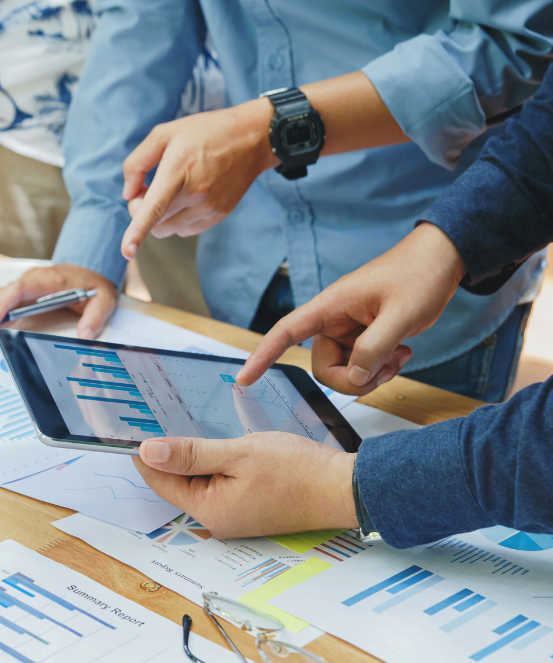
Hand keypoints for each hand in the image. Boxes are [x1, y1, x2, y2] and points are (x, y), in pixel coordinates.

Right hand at [0, 264, 116, 353]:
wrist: (90, 270)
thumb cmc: (92, 284)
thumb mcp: (103, 299)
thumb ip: (95, 317)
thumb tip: (84, 334)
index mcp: (47, 280)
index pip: (18, 289)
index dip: (2, 304)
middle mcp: (29, 280)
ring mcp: (21, 286)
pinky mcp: (18, 293)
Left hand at [119, 99, 277, 259]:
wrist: (252, 138)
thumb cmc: (204, 132)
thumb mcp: (164, 133)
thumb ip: (138, 162)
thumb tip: (128, 194)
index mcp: (178, 169)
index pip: (155, 207)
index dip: (137, 231)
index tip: (127, 252)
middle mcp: (195, 193)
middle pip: (154, 222)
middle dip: (141, 210)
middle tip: (146, 188)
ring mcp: (209, 207)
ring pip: (168, 230)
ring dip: (159, 217)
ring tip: (169, 191)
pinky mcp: (218, 215)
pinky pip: (185, 230)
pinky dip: (177, 219)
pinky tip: (186, 197)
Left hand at [133, 433, 357, 538]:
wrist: (343, 487)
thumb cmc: (297, 471)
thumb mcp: (237, 453)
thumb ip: (191, 453)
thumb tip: (148, 451)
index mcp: (210, 510)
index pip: (160, 481)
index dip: (145, 455)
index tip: (132, 431)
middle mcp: (218, 520)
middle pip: (177, 485)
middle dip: (168, 456)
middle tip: (158, 422)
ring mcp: (234, 517)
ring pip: (198, 484)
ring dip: (191, 460)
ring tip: (187, 429)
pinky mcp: (248, 509)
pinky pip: (218, 486)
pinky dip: (212, 466)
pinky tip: (216, 447)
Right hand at [235, 223, 466, 394]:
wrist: (441, 261)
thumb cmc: (418, 275)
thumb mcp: (401, 315)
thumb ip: (374, 349)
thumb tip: (356, 376)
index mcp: (331, 306)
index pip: (285, 332)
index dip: (263, 356)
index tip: (245, 379)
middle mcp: (333, 320)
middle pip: (324, 367)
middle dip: (354, 378)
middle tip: (387, 368)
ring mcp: (348, 330)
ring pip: (345, 370)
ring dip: (373, 373)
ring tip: (400, 355)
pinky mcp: (363, 337)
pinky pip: (361, 366)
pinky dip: (381, 368)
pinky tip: (402, 352)